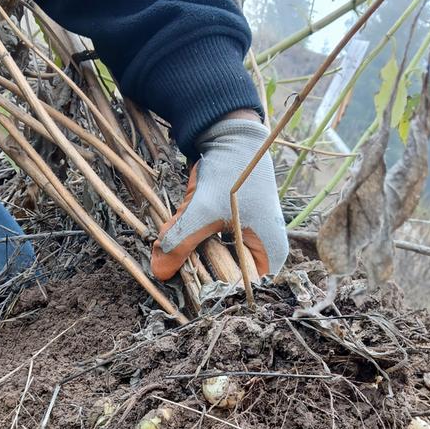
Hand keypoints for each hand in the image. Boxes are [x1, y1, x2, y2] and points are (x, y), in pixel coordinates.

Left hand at [151, 114, 287, 280]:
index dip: (211, 292)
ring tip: (184, 223)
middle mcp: (263, 252)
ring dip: (191, 247)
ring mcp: (248, 241)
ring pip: (212, 260)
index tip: (186, 287)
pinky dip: (193, 235)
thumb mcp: (202, 211)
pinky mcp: (233, 230)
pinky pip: (209, 244)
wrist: (231, 136)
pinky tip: (186, 218)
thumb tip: (159, 272)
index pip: (241, 292)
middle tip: (174, 256)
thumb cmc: (230, 173)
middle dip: (195, 264)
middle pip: (224, 276)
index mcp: (269, 255)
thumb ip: (180, 243)